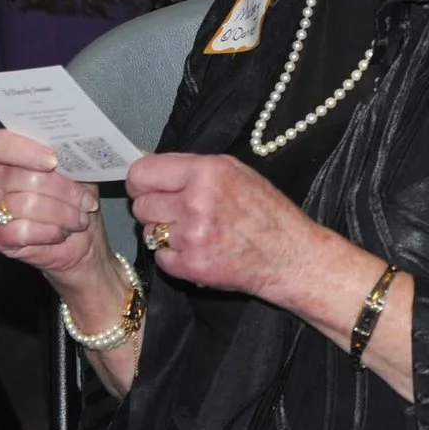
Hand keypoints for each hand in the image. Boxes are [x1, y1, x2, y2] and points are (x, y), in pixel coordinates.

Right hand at [0, 129, 105, 278]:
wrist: (76, 232)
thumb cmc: (71, 193)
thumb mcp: (72, 168)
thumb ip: (64, 154)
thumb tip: (70, 147)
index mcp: (3, 150)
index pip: (0, 143)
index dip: (26, 151)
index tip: (54, 161)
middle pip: (26, 177)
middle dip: (64, 191)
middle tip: (87, 202)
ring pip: (28, 204)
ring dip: (63, 214)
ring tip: (80, 218)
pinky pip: (22, 231)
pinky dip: (49, 232)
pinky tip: (62, 231)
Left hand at [127, 151, 322, 300]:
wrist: (288, 255)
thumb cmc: (266, 212)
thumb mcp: (237, 173)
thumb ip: (193, 169)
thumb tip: (151, 165)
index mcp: (208, 171)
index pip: (142, 172)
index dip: (140, 182)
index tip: (144, 188)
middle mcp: (197, 200)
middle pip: (141, 204)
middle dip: (155, 209)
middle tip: (179, 213)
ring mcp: (192, 235)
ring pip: (148, 232)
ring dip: (164, 234)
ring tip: (194, 232)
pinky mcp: (190, 264)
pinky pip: (160, 257)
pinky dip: (174, 256)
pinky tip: (199, 250)